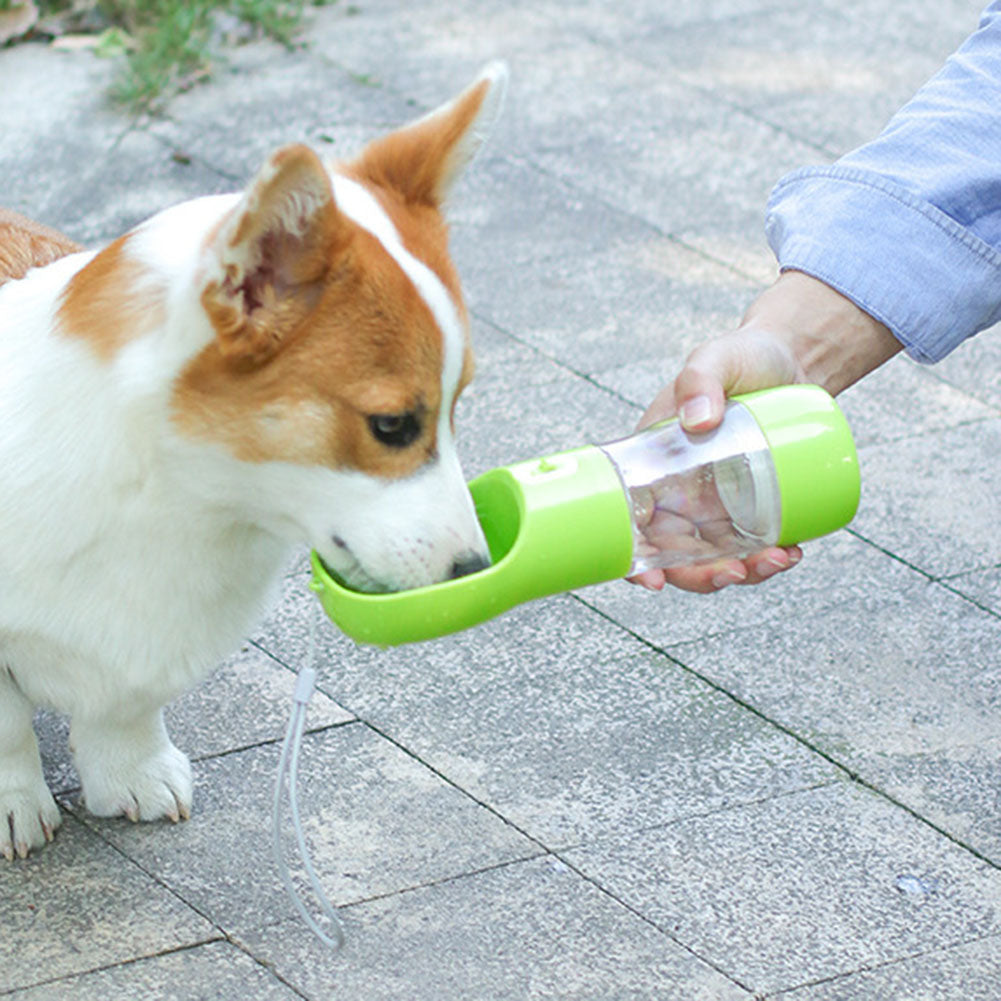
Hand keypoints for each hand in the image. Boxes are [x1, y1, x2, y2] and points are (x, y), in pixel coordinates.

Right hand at [633, 270, 901, 592]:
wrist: (794, 358)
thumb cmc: (742, 357)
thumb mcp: (714, 358)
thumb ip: (700, 378)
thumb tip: (698, 420)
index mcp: (653, 467)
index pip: (632, 525)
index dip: (635, 565)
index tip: (652, 583)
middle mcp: (680, 493)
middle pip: (677, 556)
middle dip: (703, 578)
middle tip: (736, 572)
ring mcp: (719, 503)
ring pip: (719, 558)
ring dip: (745, 573)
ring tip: (780, 559)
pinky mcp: (755, 505)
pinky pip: (756, 543)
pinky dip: (772, 557)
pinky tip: (793, 551)